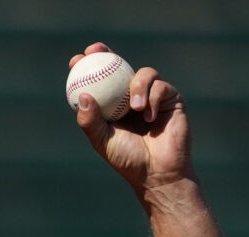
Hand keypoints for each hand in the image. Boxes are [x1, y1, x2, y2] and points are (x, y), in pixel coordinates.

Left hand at [70, 44, 192, 197]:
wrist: (158, 173)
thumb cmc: (128, 159)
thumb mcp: (102, 141)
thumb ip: (90, 121)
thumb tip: (82, 95)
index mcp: (114, 104)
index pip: (101, 79)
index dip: (89, 65)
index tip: (77, 60)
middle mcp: (133, 96)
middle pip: (121, 66)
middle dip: (107, 54)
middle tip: (97, 52)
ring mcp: (153, 96)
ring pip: (144, 73)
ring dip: (138, 86)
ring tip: (135, 108)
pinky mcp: (171, 98)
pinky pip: (161, 87)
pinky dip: (153, 99)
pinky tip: (149, 118)